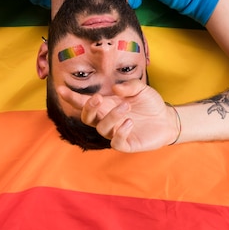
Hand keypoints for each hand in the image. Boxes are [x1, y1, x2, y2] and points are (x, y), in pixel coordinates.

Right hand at [60, 80, 179, 152]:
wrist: (167, 119)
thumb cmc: (150, 103)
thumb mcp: (141, 88)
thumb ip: (128, 86)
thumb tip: (114, 89)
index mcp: (106, 105)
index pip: (84, 102)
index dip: (71, 97)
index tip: (61, 89)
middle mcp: (107, 119)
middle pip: (87, 117)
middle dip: (88, 108)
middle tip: (99, 98)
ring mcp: (115, 132)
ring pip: (101, 128)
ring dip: (111, 116)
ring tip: (127, 107)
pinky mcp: (126, 144)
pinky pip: (116, 142)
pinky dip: (120, 132)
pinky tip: (130, 122)